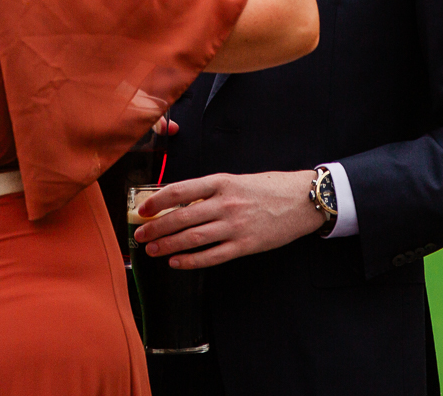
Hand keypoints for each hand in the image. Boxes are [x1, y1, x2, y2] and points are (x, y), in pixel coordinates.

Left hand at [133, 170, 320, 269]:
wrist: (302, 200)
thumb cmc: (269, 188)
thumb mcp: (236, 180)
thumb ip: (210, 191)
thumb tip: (179, 203)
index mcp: (221, 181)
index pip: (180, 190)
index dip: (157, 201)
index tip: (143, 209)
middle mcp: (225, 203)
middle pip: (181, 217)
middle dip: (156, 227)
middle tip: (140, 235)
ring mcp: (235, 226)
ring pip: (193, 237)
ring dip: (168, 245)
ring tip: (152, 250)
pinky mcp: (245, 245)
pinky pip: (212, 256)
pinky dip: (191, 261)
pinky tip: (177, 262)